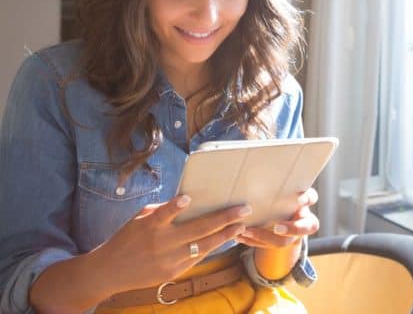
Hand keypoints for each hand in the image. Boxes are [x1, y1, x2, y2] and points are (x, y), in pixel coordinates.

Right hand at [91, 195, 249, 293]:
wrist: (110, 271)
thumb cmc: (127, 238)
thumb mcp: (139, 220)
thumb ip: (161, 211)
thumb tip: (186, 200)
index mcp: (149, 226)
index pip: (163, 214)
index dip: (175, 206)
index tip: (188, 198)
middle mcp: (161, 244)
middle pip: (196, 230)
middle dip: (224, 218)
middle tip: (243, 210)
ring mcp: (169, 260)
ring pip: (203, 246)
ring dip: (225, 235)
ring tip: (241, 226)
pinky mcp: (172, 273)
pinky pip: (196, 258)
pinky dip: (211, 247)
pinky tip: (225, 239)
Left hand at [234, 188, 318, 279]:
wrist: (278, 209)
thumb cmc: (278, 191)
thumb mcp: (282, 185)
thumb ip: (277, 181)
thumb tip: (260, 166)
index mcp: (305, 201)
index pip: (311, 198)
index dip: (306, 200)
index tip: (299, 200)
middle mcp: (303, 218)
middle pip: (304, 228)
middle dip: (291, 229)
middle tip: (277, 228)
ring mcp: (292, 233)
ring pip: (283, 242)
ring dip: (263, 237)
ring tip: (245, 231)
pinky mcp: (279, 241)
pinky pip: (267, 246)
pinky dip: (253, 241)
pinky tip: (240, 237)